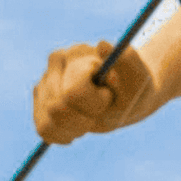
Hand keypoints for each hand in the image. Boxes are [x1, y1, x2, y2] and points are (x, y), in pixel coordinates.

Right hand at [32, 41, 156, 144]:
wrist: (127, 95)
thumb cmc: (134, 87)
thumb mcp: (139, 79)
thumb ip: (127, 62)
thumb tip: (103, 45)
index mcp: (76, 55)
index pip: (73, 93)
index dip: (95, 103)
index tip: (108, 96)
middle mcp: (54, 66)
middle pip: (57, 110)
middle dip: (84, 119)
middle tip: (99, 110)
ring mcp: (44, 83)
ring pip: (47, 123)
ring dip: (75, 128)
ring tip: (90, 119)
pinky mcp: (41, 102)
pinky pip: (44, 130)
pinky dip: (64, 135)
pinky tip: (79, 127)